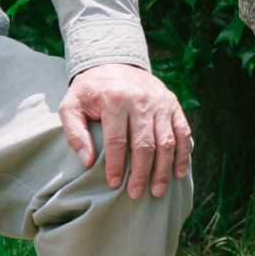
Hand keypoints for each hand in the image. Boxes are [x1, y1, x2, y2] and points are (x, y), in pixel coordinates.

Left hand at [58, 63, 191, 199]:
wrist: (114, 61)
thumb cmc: (91, 90)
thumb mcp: (71, 105)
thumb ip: (74, 132)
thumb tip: (87, 160)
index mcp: (114, 99)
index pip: (116, 141)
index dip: (115, 166)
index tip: (114, 184)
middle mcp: (140, 99)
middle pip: (144, 144)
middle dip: (141, 173)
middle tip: (135, 194)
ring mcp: (160, 101)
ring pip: (166, 141)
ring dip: (163, 169)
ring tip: (157, 191)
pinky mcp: (172, 103)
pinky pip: (183, 131)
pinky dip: (182, 153)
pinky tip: (177, 172)